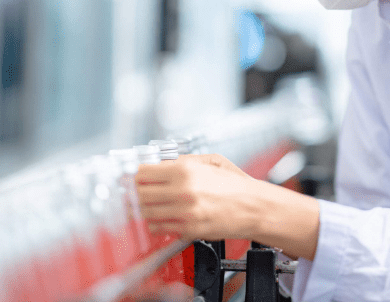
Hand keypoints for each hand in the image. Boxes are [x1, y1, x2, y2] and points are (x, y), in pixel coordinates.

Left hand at [136, 154, 262, 240]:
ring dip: (145, 210)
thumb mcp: (211, 161)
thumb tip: (161, 164)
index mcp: (185, 170)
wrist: (254, 207)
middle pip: (140, 193)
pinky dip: (156, 223)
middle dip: (137, 193)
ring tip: (151, 206)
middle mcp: (182, 190)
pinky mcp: (188, 229)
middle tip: (139, 194)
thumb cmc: (235, 185)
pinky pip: (159, 227)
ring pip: (146, 213)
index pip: (143, 173)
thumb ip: (184, 160)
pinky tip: (164, 218)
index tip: (135, 179)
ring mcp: (184, 212)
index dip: (136, 176)